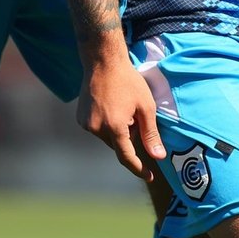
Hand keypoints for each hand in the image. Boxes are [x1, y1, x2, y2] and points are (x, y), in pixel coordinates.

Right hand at [78, 56, 166, 180]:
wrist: (102, 61)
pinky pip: (98, 129)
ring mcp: (86, 124)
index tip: (150, 176)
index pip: (127, 157)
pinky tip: (110, 105)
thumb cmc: (128, 81)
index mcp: (114, 127)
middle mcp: (97, 129)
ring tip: (121, 106)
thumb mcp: (146, 106)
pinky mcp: (80, 118)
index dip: (140, 168)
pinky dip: (107, 124)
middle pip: (118, 145)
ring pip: (107, 138)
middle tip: (135, 114)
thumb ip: (151, 134)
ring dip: (117, 130)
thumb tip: (158, 157)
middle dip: (129, 136)